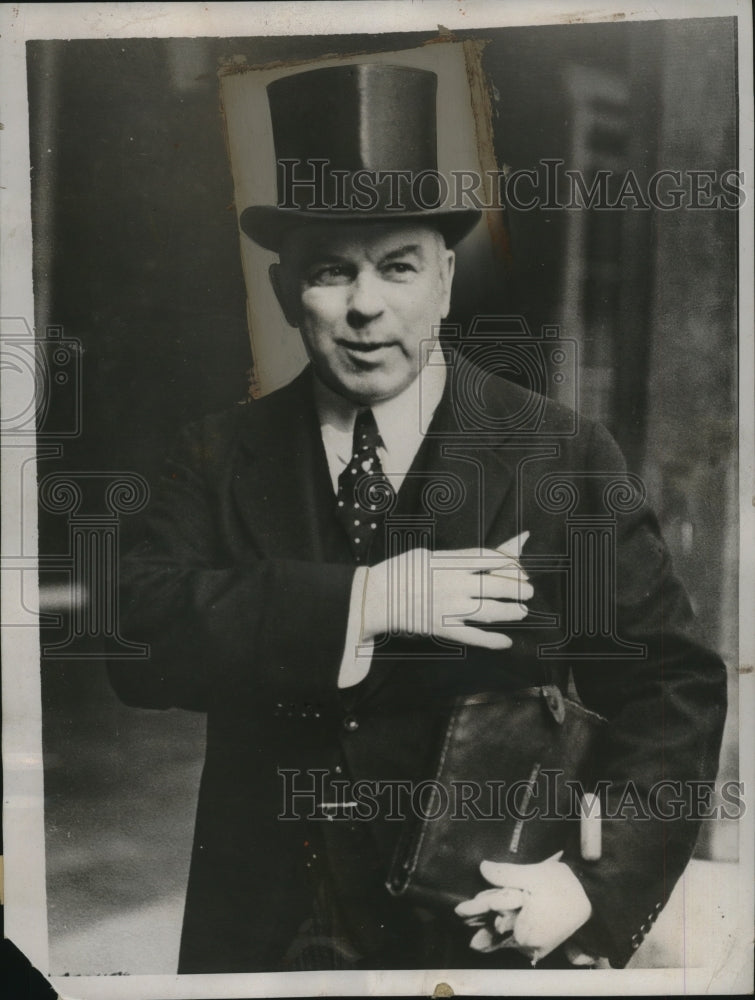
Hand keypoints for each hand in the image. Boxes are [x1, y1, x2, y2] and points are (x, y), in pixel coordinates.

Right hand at [360, 532, 532, 649]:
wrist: (375, 597)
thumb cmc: (401, 570)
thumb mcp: (430, 554)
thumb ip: (463, 555)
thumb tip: (489, 553)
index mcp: (450, 562)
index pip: (491, 558)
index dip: (512, 564)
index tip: (521, 570)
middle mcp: (454, 584)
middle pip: (497, 585)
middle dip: (518, 589)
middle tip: (527, 592)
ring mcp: (450, 607)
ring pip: (490, 611)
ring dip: (511, 612)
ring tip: (521, 611)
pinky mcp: (443, 627)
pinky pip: (473, 636)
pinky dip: (492, 640)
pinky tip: (506, 641)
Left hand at [454, 852, 592, 964]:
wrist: (591, 899)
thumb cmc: (564, 886)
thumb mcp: (534, 875)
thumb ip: (506, 873)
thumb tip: (482, 868)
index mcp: (523, 929)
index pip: (492, 914)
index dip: (475, 909)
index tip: (458, 910)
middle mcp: (526, 944)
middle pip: (496, 929)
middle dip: (481, 922)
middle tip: (462, 916)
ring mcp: (533, 947)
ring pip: (505, 938)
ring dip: (490, 933)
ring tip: (474, 934)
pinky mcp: (540, 947)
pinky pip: (517, 943)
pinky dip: (505, 938)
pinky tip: (494, 936)